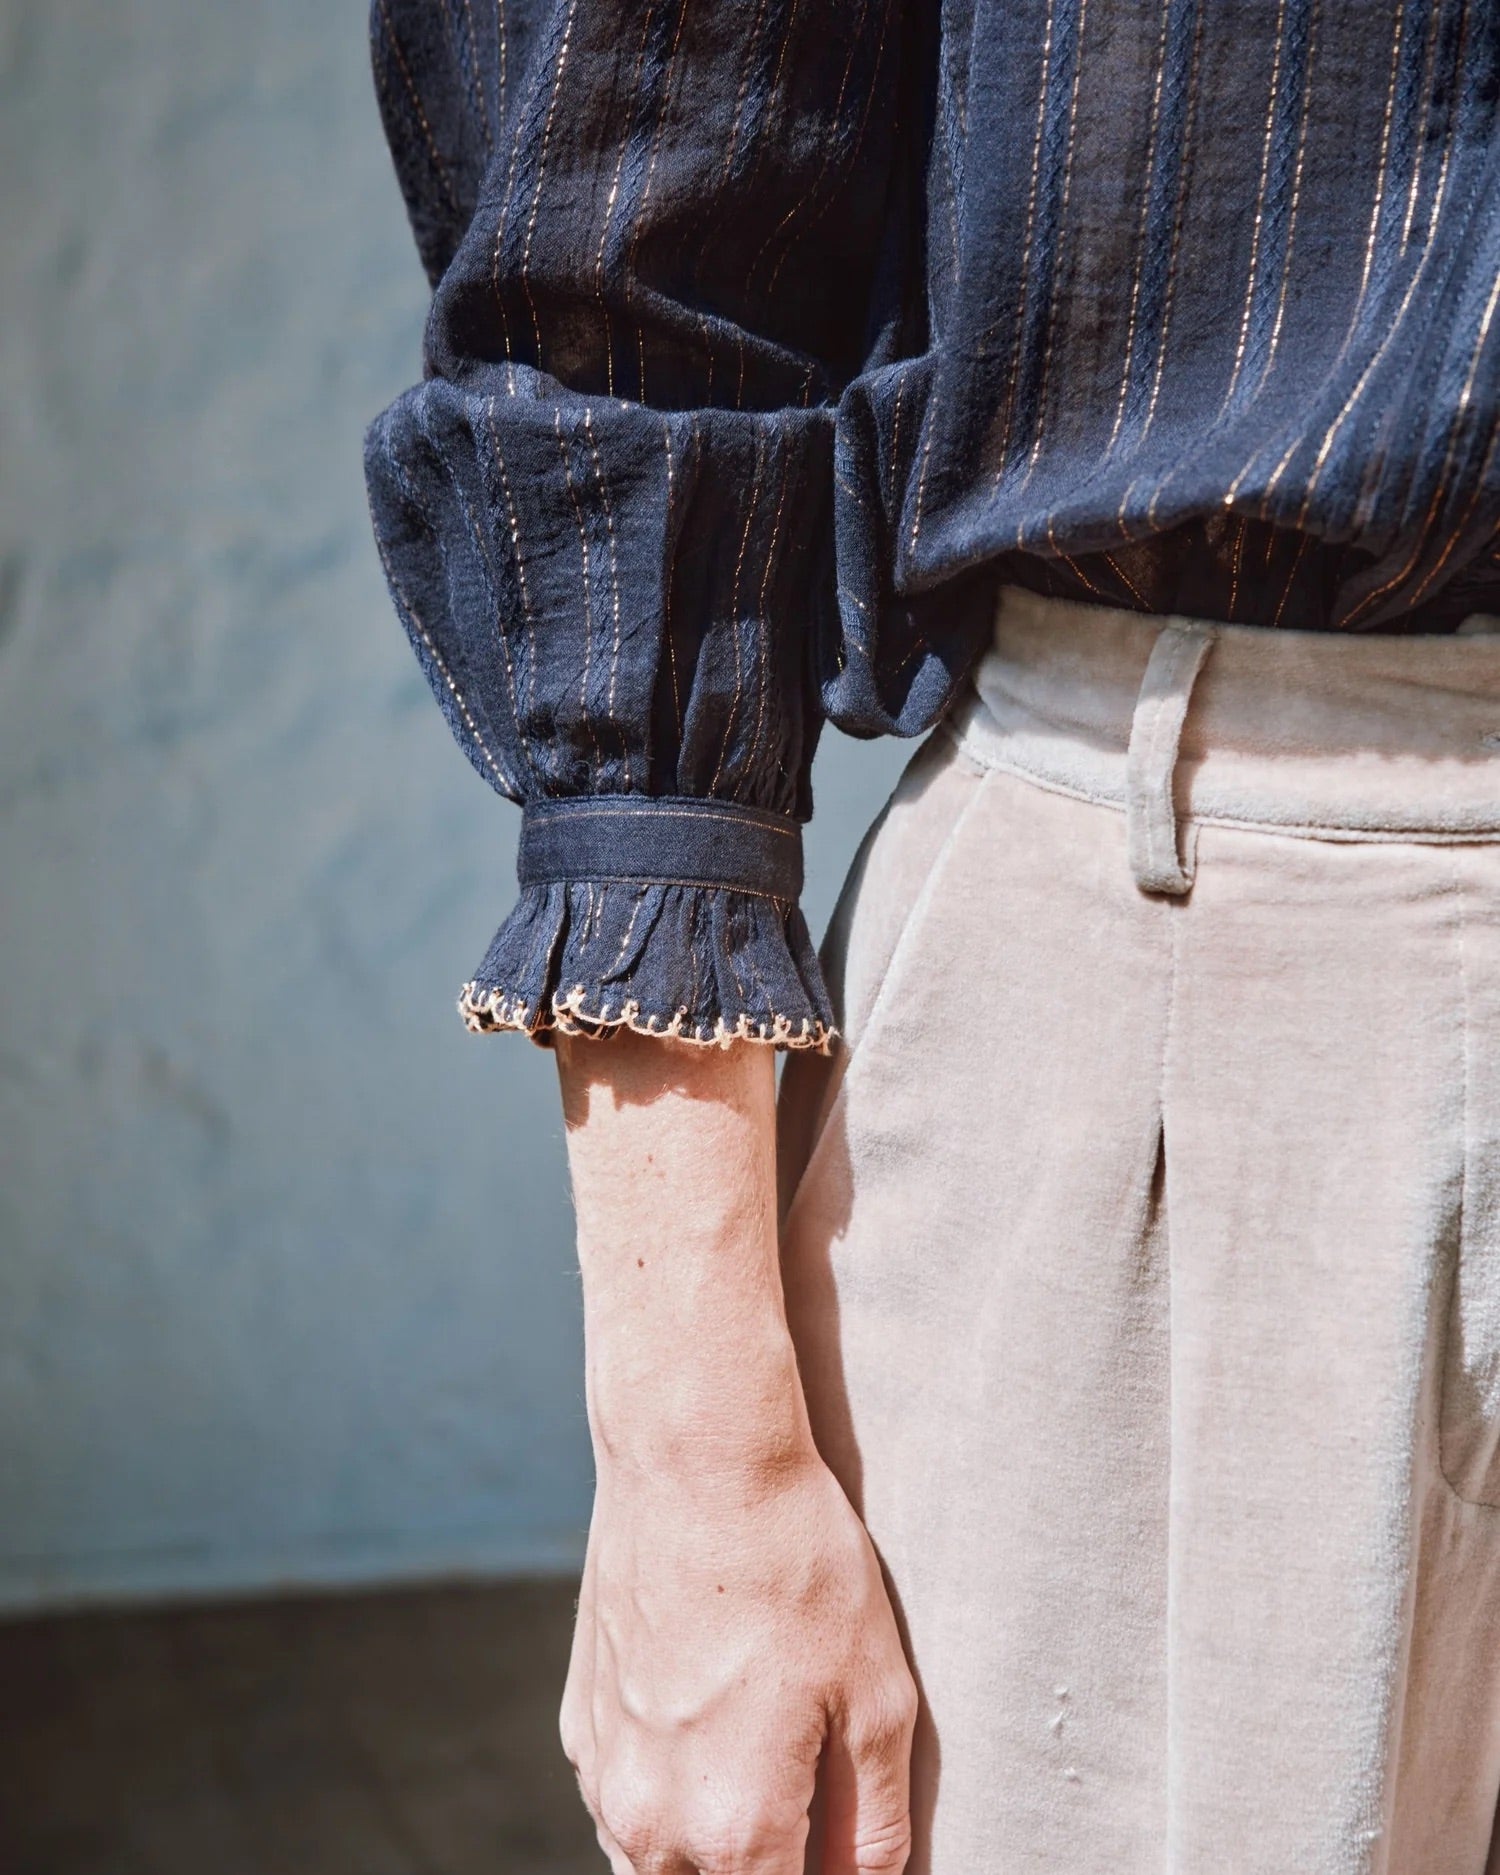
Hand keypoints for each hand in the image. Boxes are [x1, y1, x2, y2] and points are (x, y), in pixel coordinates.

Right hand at [562, 1438, 917, 1874]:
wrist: (696, 1464)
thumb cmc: (796, 1566)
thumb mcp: (877, 1696)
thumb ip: (876, 1825)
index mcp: (735, 1828)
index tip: (836, 1856)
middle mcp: (652, 1820)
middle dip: (761, 1873)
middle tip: (808, 1827)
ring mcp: (605, 1773)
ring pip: (651, 1870)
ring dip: (705, 1860)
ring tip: (761, 1784)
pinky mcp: (581, 1724)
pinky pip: (620, 1809)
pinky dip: (665, 1807)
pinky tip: (709, 1742)